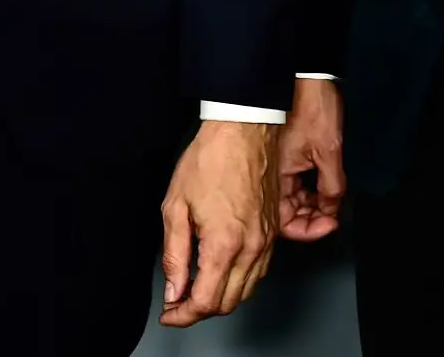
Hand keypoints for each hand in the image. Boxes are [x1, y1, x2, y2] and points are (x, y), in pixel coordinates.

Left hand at [160, 120, 278, 326]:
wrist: (243, 129)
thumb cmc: (210, 158)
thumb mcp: (176, 205)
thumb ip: (174, 254)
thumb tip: (174, 291)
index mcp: (224, 244)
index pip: (205, 302)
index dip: (183, 315)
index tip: (170, 313)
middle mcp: (251, 247)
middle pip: (227, 303)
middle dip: (200, 310)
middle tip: (178, 302)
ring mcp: (266, 240)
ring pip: (246, 291)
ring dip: (221, 298)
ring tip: (197, 288)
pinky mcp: (274, 230)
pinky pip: (259, 271)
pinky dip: (240, 281)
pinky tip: (222, 271)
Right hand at [279, 79, 344, 241]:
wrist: (307, 76)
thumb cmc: (312, 106)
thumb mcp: (329, 151)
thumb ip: (332, 187)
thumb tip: (331, 209)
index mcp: (278, 174)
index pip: (285, 221)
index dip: (308, 229)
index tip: (329, 225)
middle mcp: (273, 173)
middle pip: (288, 211)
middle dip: (311, 218)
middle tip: (332, 216)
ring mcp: (280, 164)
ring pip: (293, 197)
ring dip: (312, 204)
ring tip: (331, 204)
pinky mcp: (286, 154)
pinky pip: (295, 182)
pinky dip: (309, 189)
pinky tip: (323, 188)